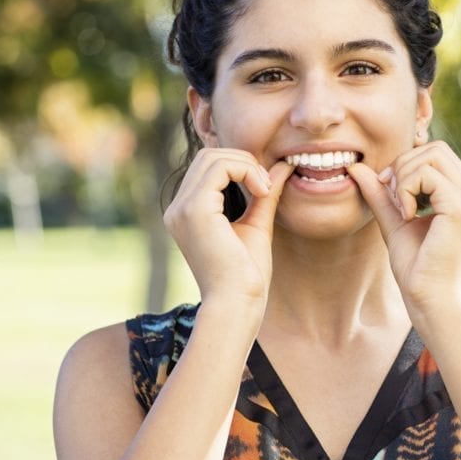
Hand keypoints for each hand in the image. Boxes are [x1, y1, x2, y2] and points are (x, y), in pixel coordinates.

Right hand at [163, 149, 292, 306]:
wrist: (238, 303)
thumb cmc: (246, 275)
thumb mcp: (257, 225)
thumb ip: (265, 193)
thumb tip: (283, 165)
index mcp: (186, 213)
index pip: (207, 167)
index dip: (240, 166)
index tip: (265, 188)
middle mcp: (177, 209)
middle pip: (207, 156)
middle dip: (243, 160)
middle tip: (267, 185)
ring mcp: (182, 208)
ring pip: (213, 156)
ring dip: (246, 164)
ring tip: (265, 190)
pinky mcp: (195, 210)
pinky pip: (220, 168)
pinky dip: (246, 171)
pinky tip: (262, 192)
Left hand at [348, 141, 460, 318]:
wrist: (430, 300)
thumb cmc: (416, 268)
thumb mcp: (394, 221)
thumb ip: (380, 194)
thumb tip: (356, 166)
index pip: (436, 153)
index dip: (407, 164)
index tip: (390, 192)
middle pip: (435, 148)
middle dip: (404, 166)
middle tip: (392, 198)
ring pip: (431, 156)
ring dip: (404, 178)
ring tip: (401, 210)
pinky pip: (427, 175)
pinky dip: (407, 190)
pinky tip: (407, 217)